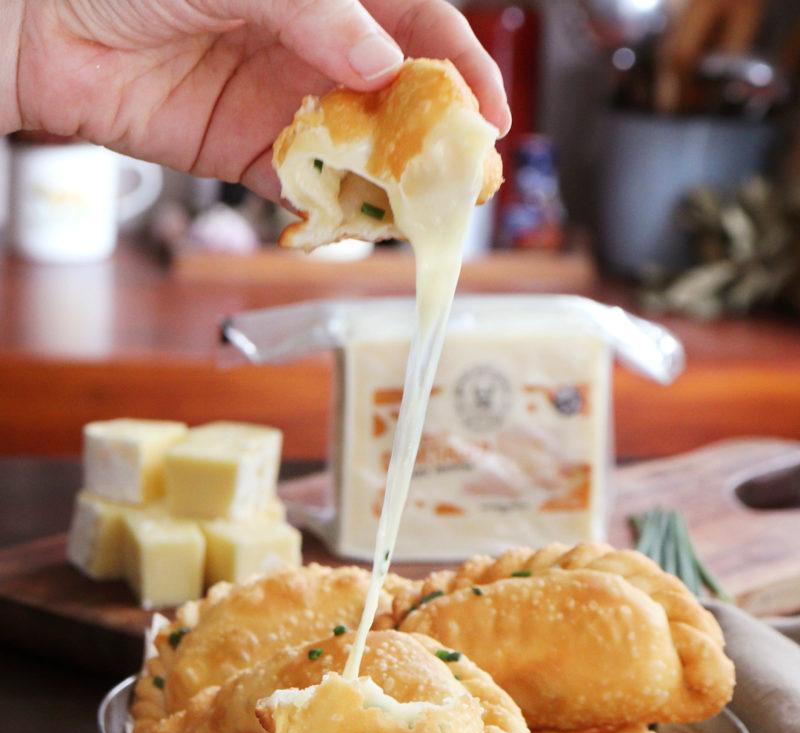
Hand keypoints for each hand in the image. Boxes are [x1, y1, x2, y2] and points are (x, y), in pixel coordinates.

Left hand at [5, 0, 509, 200]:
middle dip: (433, 139)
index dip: (459, 64)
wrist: (41, 29)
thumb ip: (314, 10)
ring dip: (389, 184)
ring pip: (358, 150)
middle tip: (460, 181)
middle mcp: (313, 47)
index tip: (490, 113)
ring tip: (415, 214)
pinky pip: (302, 189)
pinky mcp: (246, 156)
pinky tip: (350, 225)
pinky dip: (328, 211)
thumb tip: (381, 61)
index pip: (415, 22)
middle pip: (397, 96)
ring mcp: (282, 105)